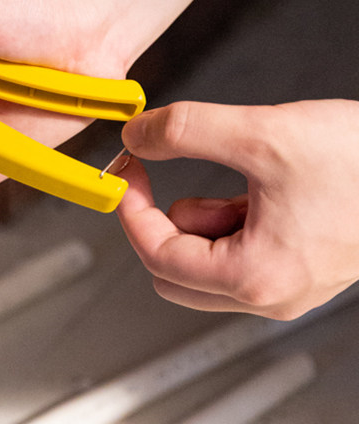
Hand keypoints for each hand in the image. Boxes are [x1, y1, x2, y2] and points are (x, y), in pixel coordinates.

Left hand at [117, 99, 358, 318]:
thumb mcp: (260, 134)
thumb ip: (185, 131)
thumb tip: (136, 135)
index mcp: (255, 276)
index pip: (157, 256)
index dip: (130, 209)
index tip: (127, 171)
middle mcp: (269, 292)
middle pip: (173, 271)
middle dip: (157, 217)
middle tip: (154, 169)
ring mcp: (285, 281)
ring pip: (204, 258)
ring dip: (198, 213)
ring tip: (237, 172)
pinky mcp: (297, 262)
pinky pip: (237, 246)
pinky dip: (227, 213)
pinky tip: (254, 181)